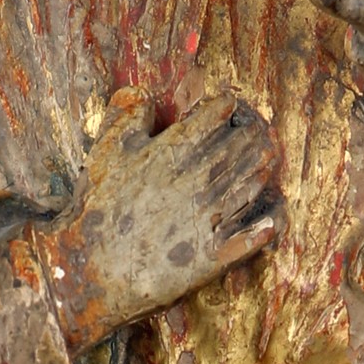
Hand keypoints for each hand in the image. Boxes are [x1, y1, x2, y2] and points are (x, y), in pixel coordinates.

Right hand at [40, 90, 282, 347]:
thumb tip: (144, 94)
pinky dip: (266, 224)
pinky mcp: (214, 254)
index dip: (227, 105)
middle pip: (243, 146)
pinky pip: (252, 235)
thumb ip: (128, 115)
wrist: (91, 270)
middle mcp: (200, 180)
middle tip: (259, 129)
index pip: (216, 115)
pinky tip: (272, 216)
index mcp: (175, 150)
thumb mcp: (106, 151)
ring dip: (263, 168)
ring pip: (252, 184)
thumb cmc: (95, 207)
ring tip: (268, 158)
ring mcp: (211, 218)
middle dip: (254, 133)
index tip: (230, 104)